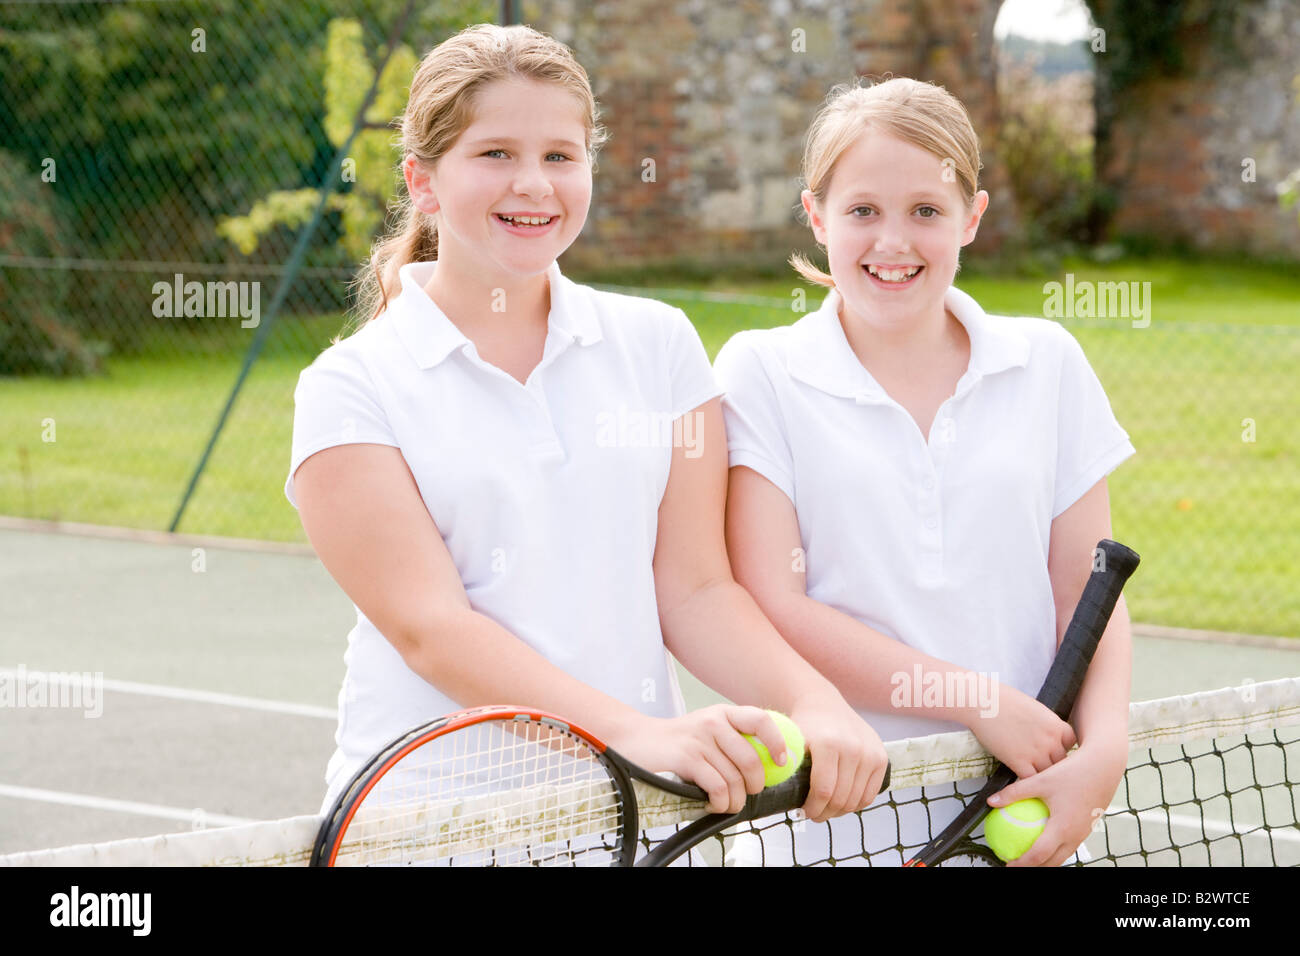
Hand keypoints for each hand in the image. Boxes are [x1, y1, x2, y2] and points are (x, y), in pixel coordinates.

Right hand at [606, 705, 793, 813]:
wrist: (636, 741)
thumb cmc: (677, 743)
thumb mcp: (707, 730)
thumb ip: (732, 740)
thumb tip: (769, 767)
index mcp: (723, 713)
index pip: (761, 720)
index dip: (777, 742)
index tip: (781, 763)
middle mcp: (713, 722)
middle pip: (751, 760)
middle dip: (755, 786)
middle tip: (746, 795)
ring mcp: (699, 739)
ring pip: (734, 779)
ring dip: (734, 801)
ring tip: (725, 804)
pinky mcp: (686, 758)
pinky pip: (717, 788)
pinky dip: (719, 803)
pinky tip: (711, 803)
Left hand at [787, 697, 888, 822]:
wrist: (825, 705)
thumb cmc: (805, 727)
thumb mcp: (791, 741)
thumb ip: (786, 765)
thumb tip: (783, 794)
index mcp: (829, 744)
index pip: (823, 791)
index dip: (813, 808)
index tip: (804, 813)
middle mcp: (853, 748)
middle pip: (840, 798)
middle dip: (825, 813)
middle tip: (814, 815)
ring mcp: (870, 753)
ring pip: (856, 800)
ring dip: (840, 811)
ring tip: (827, 809)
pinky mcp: (881, 758)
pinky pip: (870, 795)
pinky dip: (856, 804)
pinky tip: (842, 802)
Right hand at [967, 684, 1076, 777]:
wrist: (984, 703)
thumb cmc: (1005, 701)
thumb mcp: (1035, 709)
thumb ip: (1047, 725)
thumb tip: (1048, 737)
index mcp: (1056, 725)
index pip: (1071, 744)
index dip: (1062, 747)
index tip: (1053, 749)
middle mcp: (1051, 740)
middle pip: (1062, 762)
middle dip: (1053, 763)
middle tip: (1043, 765)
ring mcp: (1036, 752)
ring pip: (1048, 774)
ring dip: (1040, 775)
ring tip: (1034, 777)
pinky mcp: (1019, 762)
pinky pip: (1031, 780)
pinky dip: (1027, 782)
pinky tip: (1022, 779)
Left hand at [987, 742, 1126, 866]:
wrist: (1104, 766)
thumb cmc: (1072, 772)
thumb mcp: (1040, 780)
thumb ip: (1014, 792)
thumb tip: (991, 801)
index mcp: (1063, 828)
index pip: (1039, 855)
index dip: (1022, 863)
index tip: (1008, 864)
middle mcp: (1075, 835)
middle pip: (1052, 862)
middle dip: (1033, 867)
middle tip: (1014, 863)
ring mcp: (1083, 833)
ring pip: (1062, 855)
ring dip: (1046, 860)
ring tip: (1027, 857)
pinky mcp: (1087, 827)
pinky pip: (1069, 844)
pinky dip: (1056, 848)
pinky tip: (1043, 839)